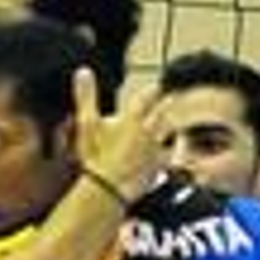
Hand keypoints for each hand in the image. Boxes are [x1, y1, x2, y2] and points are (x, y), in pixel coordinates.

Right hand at [72, 68, 166, 206]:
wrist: (108, 188)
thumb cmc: (97, 157)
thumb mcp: (87, 124)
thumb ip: (86, 97)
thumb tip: (83, 71)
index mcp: (133, 118)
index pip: (146, 98)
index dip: (151, 91)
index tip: (155, 88)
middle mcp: (149, 133)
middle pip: (165, 116)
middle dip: (168, 108)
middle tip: (174, 102)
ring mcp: (155, 153)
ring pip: (171, 139)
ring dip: (173, 135)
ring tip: (176, 134)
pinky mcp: (156, 173)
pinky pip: (166, 166)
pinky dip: (168, 164)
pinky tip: (168, 166)